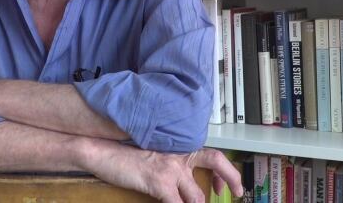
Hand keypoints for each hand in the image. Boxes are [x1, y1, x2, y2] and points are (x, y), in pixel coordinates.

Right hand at [84, 141, 242, 202]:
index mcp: (179, 147)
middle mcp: (179, 154)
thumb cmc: (126, 156)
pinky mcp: (159, 182)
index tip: (222, 186)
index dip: (224, 171)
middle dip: (231, 178)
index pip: (211, 154)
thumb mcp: (155, 155)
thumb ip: (172, 165)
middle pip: (216, 161)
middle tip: (237, 192)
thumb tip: (184, 182)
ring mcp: (171, 168)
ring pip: (197, 195)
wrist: (104, 151)